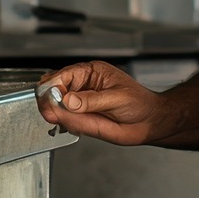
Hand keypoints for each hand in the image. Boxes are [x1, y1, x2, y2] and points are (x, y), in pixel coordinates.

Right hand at [36, 61, 172, 146]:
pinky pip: (64, 120)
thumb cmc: (139, 104)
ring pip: (55, 105)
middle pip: (54, 88)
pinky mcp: (80, 118)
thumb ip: (91, 101)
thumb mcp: (117, 98)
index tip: (50, 99)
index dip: (53, 86)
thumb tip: (68, 101)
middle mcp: (82, 86)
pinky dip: (60, 122)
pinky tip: (66, 125)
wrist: (149, 122)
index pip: (63, 75)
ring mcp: (79, 103)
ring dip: (53, 112)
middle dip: (48, 100)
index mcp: (91, 72)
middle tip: (50, 113)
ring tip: (58, 119)